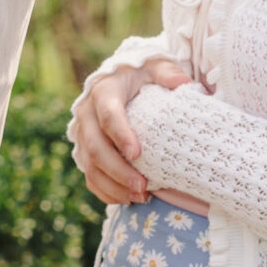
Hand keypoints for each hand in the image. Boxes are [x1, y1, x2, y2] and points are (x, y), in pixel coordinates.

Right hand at [71, 57, 189, 204]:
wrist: (117, 79)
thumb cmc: (140, 75)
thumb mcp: (153, 67)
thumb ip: (167, 73)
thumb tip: (183, 84)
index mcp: (103, 92)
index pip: (108, 115)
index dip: (120, 135)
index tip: (138, 154)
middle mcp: (86, 114)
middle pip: (96, 147)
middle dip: (118, 171)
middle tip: (143, 187)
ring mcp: (82, 135)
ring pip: (89, 166)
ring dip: (113, 185)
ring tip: (140, 197)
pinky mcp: (83, 151)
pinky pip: (89, 176)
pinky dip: (105, 192)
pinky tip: (127, 199)